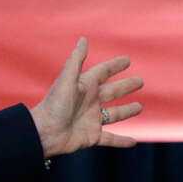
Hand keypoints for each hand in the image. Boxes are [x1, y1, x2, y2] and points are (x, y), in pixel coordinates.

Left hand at [29, 38, 142, 157]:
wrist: (42, 133)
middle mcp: (89, 102)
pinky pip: (110, 139)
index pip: (102, 73)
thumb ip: (75, 60)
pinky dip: (122, 141)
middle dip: (125, 87)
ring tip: (139, 107)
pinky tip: (133, 142)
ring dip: (126, 111)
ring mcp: (91, 120)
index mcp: (84, 87)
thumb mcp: (66, 81)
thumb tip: (83, 39)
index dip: (114, 66)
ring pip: (114, 115)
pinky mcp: (92, 136)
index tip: (127, 60)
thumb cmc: (53, 106)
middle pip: (112, 92)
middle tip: (140, 81)